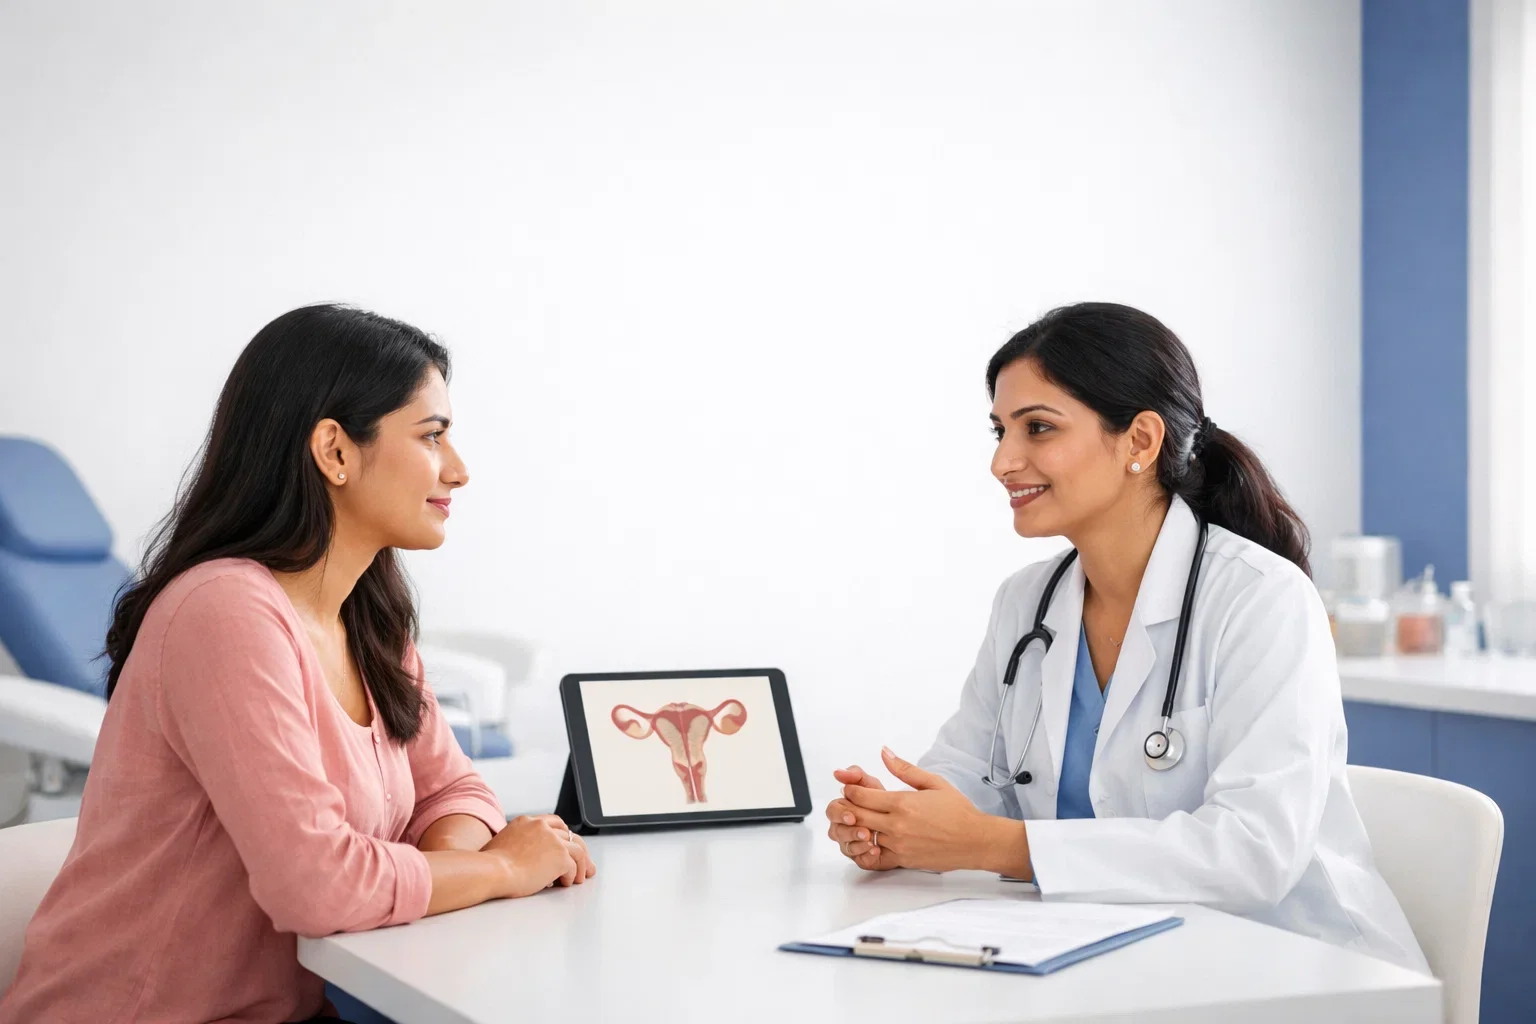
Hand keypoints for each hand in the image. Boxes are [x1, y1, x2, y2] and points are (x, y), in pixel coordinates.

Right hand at [482, 814, 583, 896]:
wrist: (492, 871)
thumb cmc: (489, 865)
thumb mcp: (501, 843)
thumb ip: (516, 843)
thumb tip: (522, 858)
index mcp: (526, 821)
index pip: (553, 823)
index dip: (562, 836)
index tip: (566, 846)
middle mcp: (541, 826)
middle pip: (569, 834)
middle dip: (578, 849)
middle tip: (584, 863)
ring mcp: (553, 840)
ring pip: (577, 849)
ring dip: (581, 865)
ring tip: (579, 878)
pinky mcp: (560, 856)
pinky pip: (573, 866)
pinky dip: (572, 876)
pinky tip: (565, 884)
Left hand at [838, 748, 1001, 872]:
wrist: (975, 840)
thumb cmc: (957, 811)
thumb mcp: (933, 782)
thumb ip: (905, 769)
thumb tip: (884, 752)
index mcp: (902, 803)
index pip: (861, 796)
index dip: (851, 790)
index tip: (851, 788)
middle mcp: (897, 825)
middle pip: (856, 816)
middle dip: (848, 808)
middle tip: (848, 804)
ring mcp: (898, 845)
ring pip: (863, 836)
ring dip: (857, 828)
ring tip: (860, 821)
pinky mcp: (903, 860)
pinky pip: (876, 856)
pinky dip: (869, 848)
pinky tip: (873, 840)